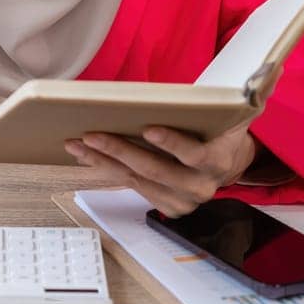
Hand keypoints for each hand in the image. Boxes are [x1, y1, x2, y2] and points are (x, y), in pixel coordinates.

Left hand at [64, 122, 257, 216]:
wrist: (226, 160)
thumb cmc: (215, 130)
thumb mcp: (218, 116)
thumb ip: (204, 108)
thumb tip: (163, 96)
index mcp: (218, 160)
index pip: (195, 154)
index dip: (171, 142)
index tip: (148, 129)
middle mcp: (202, 186)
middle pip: (156, 170)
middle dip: (120, 151)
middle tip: (91, 135)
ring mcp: (184, 201)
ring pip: (138, 180)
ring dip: (103, 162)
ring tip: (77, 144)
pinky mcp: (168, 207)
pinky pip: (133, 187)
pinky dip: (107, 170)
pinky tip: (87, 157)